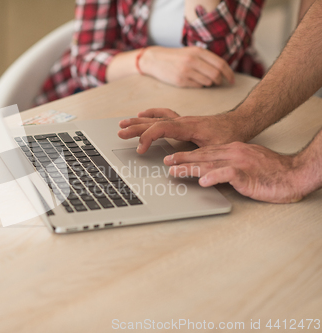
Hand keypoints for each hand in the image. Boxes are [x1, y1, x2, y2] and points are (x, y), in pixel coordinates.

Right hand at [118, 108, 248, 152]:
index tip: (139, 149)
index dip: (147, 138)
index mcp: (187, 127)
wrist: (240, 123)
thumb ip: (201, 158)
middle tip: (120, 133)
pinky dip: (150, 114)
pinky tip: (141, 114)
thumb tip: (183, 167)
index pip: (161, 129)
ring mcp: (181, 119)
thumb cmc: (230, 135)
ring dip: (138, 121)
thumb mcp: (217, 149)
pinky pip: (162, 114)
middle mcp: (182, 121)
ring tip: (122, 124)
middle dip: (135, 128)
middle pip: (153, 122)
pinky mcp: (182, 121)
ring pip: (155, 117)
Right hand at [140, 46, 234, 87]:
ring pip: (208, 82)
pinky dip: (200, 86)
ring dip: (209, 84)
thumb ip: (206, 58)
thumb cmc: (176, 57)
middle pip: (216, 74)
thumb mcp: (191, 52)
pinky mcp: (180, 81)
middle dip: (220, 81)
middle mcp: (192, 61)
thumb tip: (224, 70)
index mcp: (198, 51)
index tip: (232, 80)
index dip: (229, 73)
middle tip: (219, 82)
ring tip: (203, 80)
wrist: (155, 60)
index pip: (221, 64)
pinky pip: (198, 87)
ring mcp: (186, 71)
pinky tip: (194, 82)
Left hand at [164, 142, 308, 202]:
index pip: (206, 152)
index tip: (173, 158)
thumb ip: (230, 165)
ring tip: (174, 171)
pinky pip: (227, 174)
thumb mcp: (248, 164)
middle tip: (166, 162)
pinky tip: (202, 182)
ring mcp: (240, 162)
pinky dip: (213, 177)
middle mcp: (234, 152)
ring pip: (209, 163)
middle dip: (182, 159)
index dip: (188, 155)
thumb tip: (212, 171)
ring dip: (190, 168)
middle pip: (203, 155)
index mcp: (234, 150)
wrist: (295, 175)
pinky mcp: (247, 174)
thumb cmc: (272, 173)